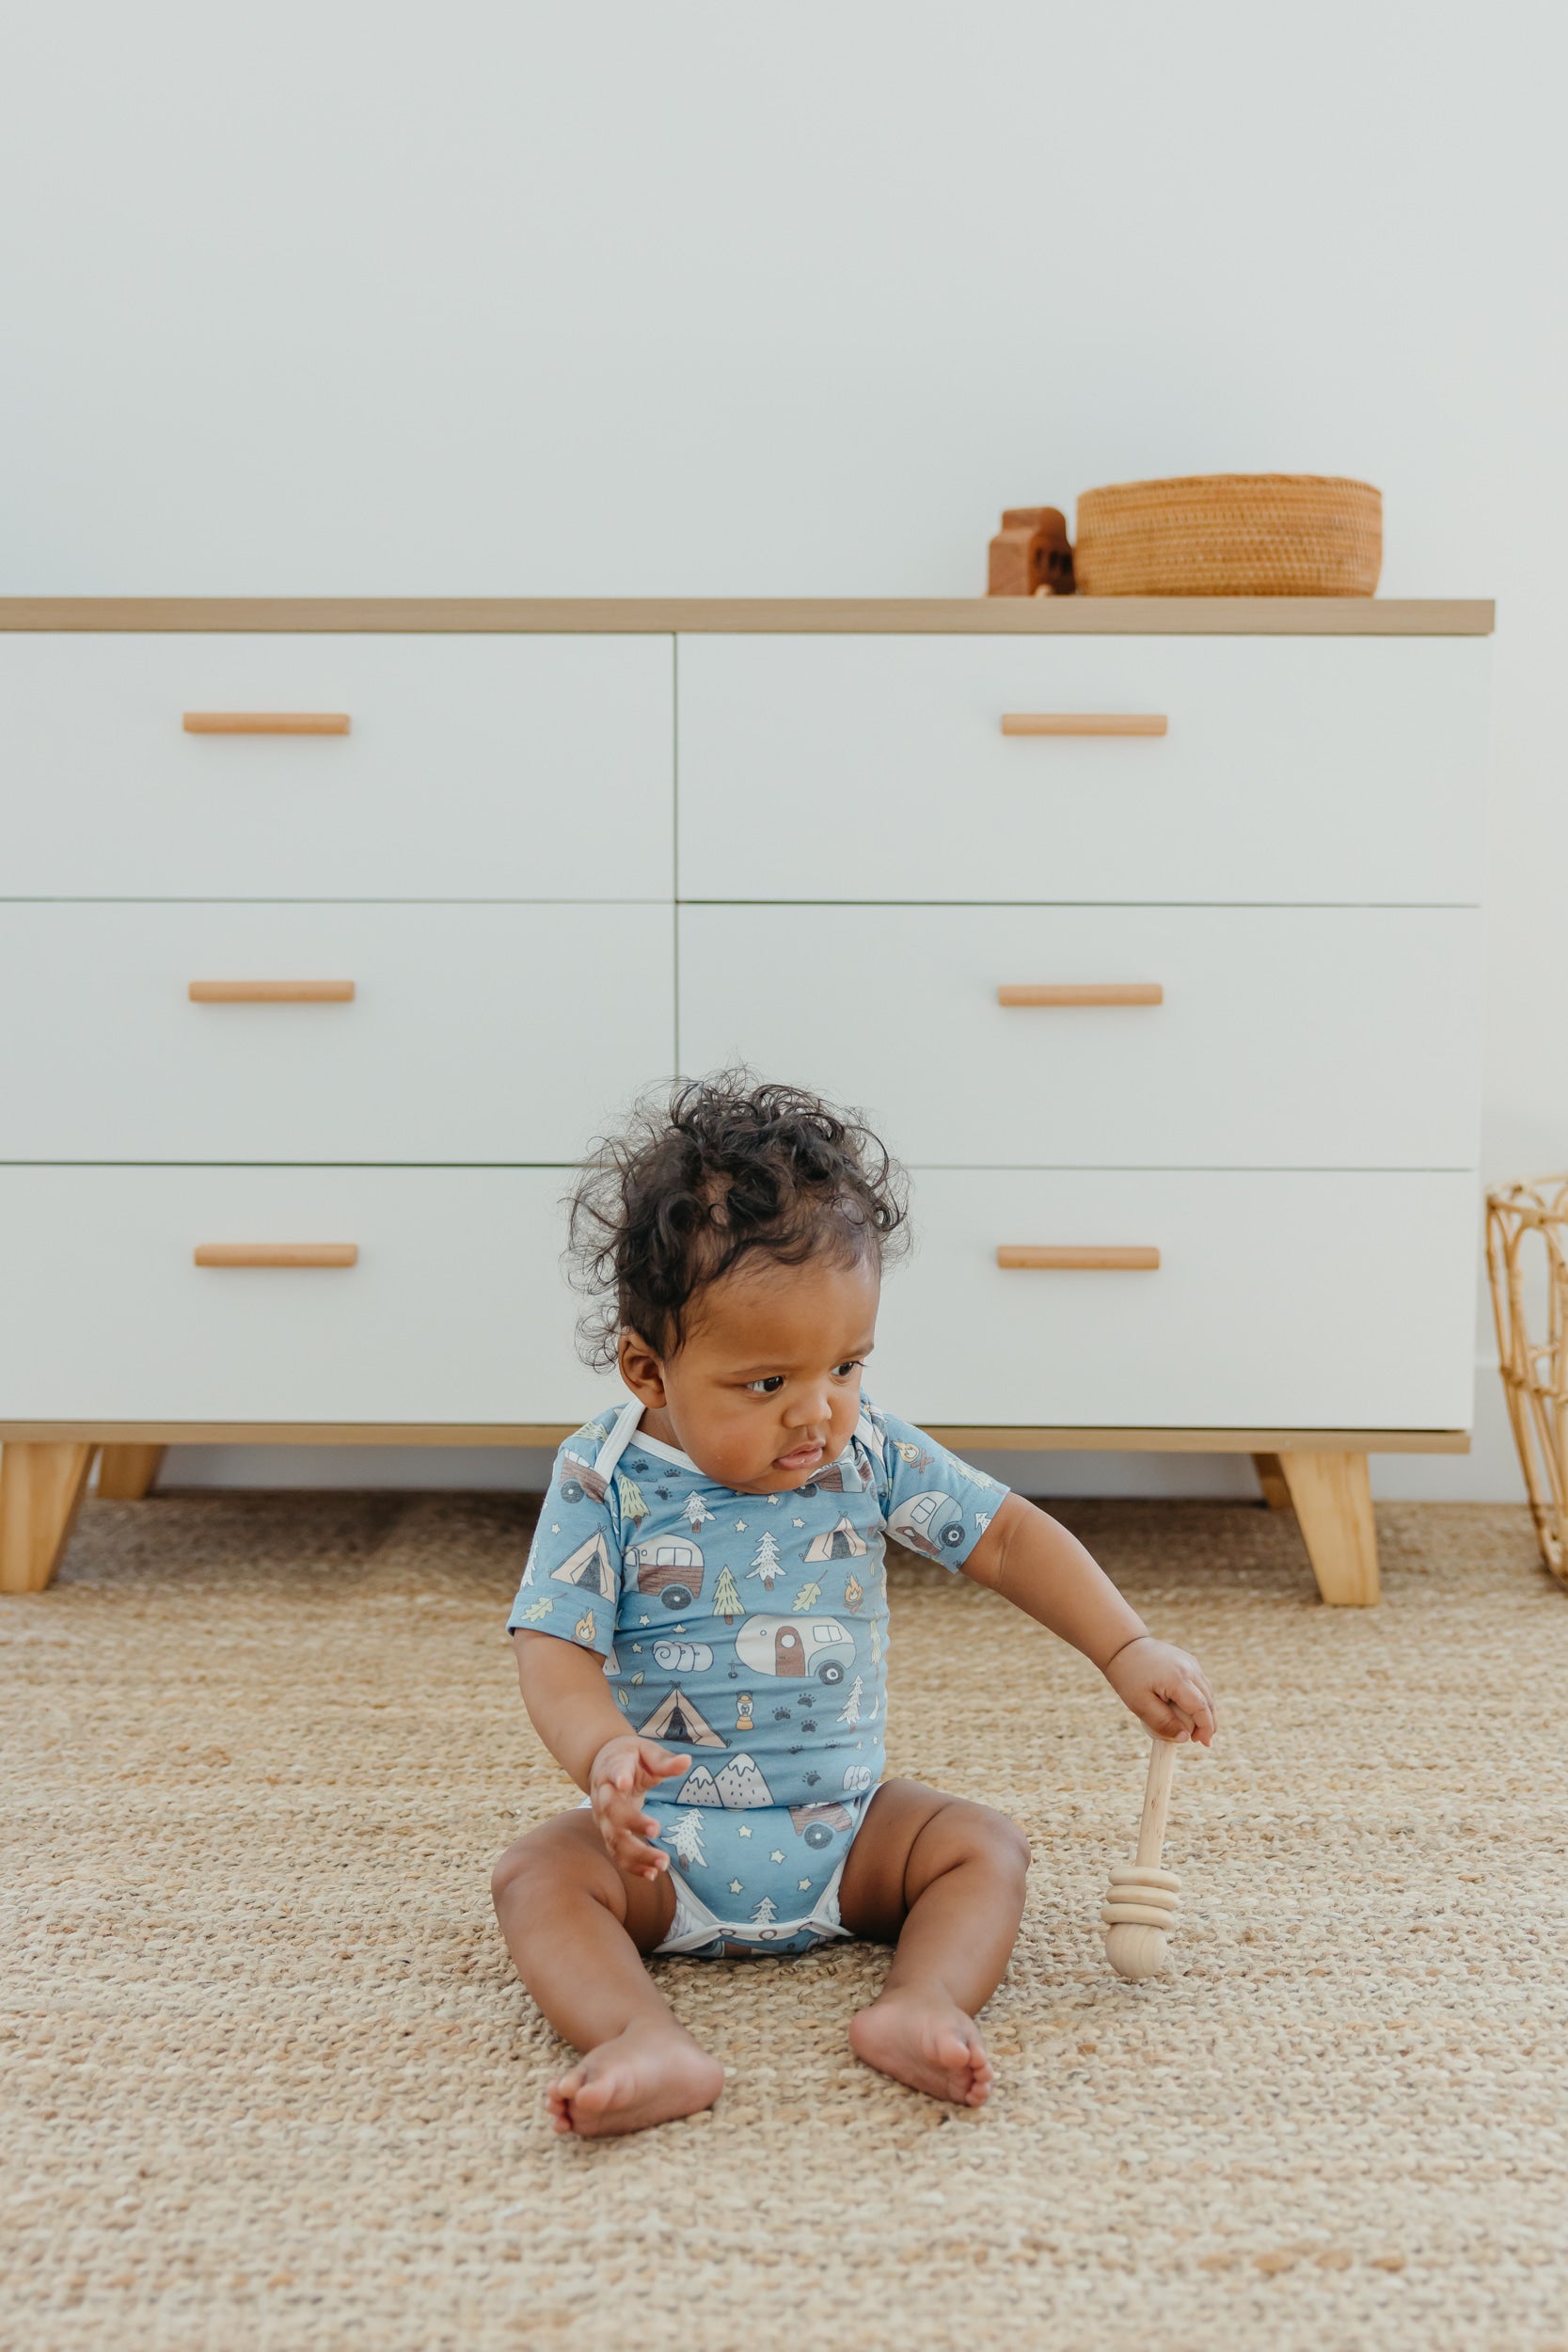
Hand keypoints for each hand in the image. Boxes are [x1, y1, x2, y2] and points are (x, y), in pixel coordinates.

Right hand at [588, 1734, 690, 1879]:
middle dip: (632, 1822)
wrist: (603, 1766)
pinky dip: (632, 1866)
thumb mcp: (646, 1751)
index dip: (618, 1777)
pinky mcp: (609, 1834)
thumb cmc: (630, 1758)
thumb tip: (687, 1761)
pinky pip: (617, 1854)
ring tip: (662, 1864)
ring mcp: (603, 1819)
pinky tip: (652, 1874)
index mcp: (612, 1769)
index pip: (614, 1772)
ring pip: (614, 1839)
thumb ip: (664, 1761)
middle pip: (612, 1811)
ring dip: (637, 1854)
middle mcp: (603, 1796)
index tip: (624, 1783)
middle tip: (656, 1830)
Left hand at [1103, 1637, 1216, 1746]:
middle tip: (1200, 1740)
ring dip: (1206, 1711)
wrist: (1124, 1646)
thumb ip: (1163, 1722)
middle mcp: (1189, 1668)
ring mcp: (1191, 1662)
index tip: (1204, 1743)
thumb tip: (1185, 1738)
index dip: (1206, 1727)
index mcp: (1178, 1678)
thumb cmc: (1129, 1676)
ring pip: (1207, 1691)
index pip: (1201, 1707)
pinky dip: (1201, 1699)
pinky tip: (1192, 1711)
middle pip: (1208, 1700)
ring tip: (1196, 1729)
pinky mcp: (1189, 1661)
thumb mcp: (1140, 1704)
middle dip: (1208, 1722)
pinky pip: (1201, 1683)